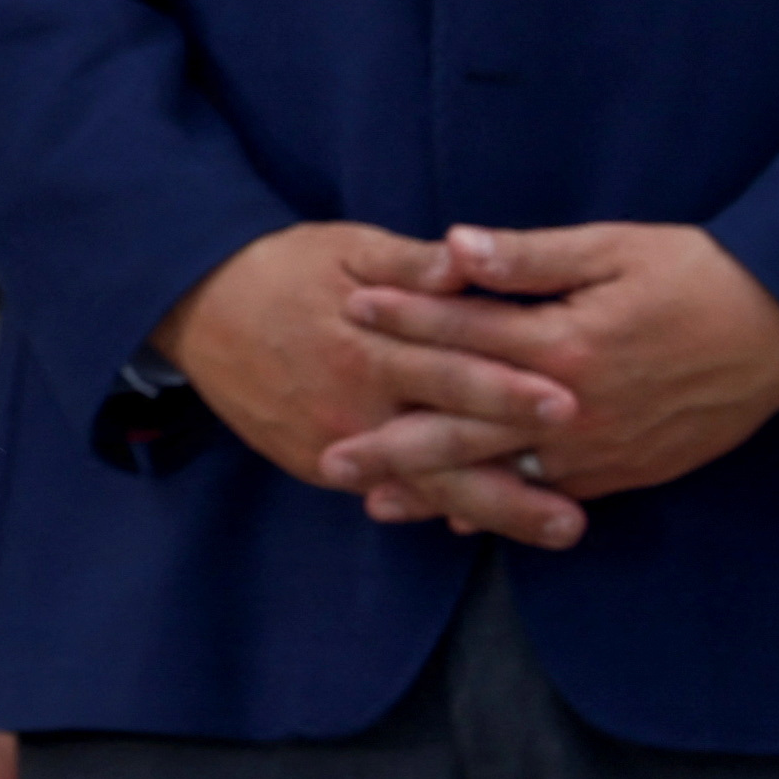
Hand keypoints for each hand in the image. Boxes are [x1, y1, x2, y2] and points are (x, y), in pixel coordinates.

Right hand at [163, 220, 580, 542]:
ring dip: (494, 511)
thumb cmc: (284, 269)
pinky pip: (390, 491)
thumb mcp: (345, 249)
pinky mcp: (320, 465)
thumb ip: (410, 266)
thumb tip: (466, 261)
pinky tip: (492, 524)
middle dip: (514, 482)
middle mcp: (353, 404)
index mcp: (365, 345)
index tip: (569, 405)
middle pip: (444, 450)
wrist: (200, 308)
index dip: (508, 390)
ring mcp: (336, 443)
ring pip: (425, 486)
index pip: (449, 371)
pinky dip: (440, 508)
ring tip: (558, 530)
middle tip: (578, 511)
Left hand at [323, 222, 778, 531]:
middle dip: (393, 444)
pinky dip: (504, 506)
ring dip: (438, 491)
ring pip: (504, 475)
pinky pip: (554, 495)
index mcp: (564, 343)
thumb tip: (453, 246)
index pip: (464, 331)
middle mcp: (575, 407)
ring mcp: (603, 447)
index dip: (404, 318)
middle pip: (466, 429)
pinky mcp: (632, 470)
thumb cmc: (698, 273)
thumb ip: (528, 256)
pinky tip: (464, 516)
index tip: (348, 312)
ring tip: (377, 503)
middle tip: (330, 460)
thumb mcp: (612, 247)